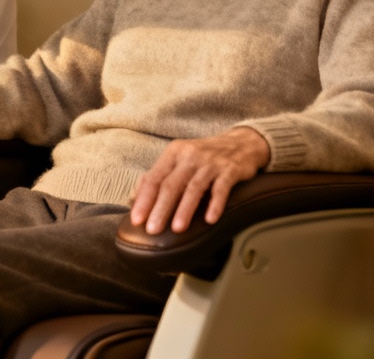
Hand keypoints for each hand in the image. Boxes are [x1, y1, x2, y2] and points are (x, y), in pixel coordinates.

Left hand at [129, 127, 269, 234]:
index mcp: (174, 153)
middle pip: (171, 184)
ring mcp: (211, 162)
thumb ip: (158, 177)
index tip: (136, 220)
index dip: (144, 199)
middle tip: (152, 230)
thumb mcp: (179, 160)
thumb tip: (133, 198)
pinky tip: (210, 219)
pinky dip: (215, 204)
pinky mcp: (230, 169)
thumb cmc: (204, 157)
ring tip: (177, 229)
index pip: (154, 177)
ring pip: (194, 187)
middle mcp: (190, 155)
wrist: (240, 143)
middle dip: (160, 208)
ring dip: (185, 209)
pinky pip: (221, 188)